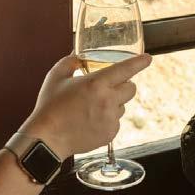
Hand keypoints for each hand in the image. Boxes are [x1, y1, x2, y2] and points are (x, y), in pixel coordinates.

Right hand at [20, 52, 150, 158]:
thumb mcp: (56, 77)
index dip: (139, 62)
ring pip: (122, 106)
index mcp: (96, 84)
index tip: (147, 58)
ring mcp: (110, 119)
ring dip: (113, 103)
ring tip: (91, 108)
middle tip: (108, 87)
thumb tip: (78, 56)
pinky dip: (107, 119)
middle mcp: (107, 101)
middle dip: (124, 85)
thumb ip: (70, 62)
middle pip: (131, 89)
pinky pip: (115, 122)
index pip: (125, 70)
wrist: (47, 139)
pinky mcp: (110, 134)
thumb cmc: (50, 106)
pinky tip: (90, 120)